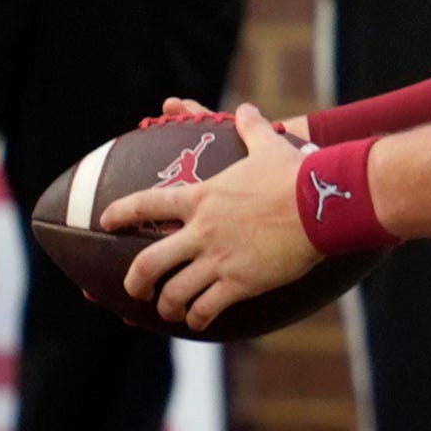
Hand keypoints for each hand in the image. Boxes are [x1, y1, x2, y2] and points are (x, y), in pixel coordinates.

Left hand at [118, 104, 314, 334]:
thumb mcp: (268, 146)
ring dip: (167, 305)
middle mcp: (201, 232)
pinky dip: (198, 318)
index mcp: (201, 199)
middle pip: (148, 263)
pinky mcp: (240, 283)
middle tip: (134, 289)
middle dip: (135, 282)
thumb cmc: (297, 172)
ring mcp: (218, 260)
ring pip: (174, 293)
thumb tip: (246, 110)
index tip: (105, 222)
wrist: (324, 203)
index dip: (120, 214)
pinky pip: (207, 308)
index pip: (145, 205)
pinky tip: (199, 321)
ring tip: (169, 310)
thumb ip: (250, 128)